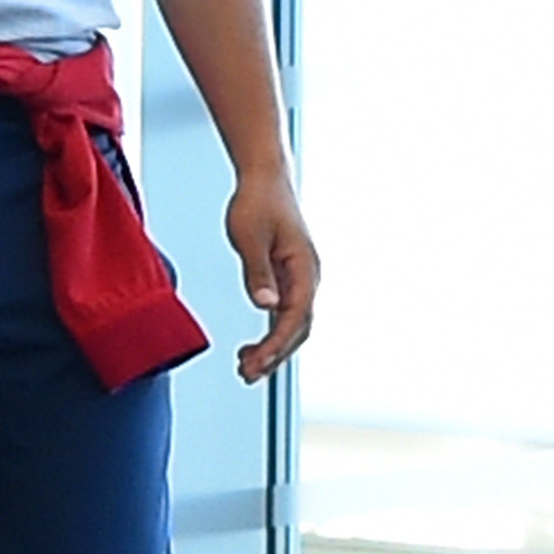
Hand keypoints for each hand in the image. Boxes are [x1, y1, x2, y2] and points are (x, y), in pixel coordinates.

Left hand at [224, 162, 319, 380]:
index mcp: (304, 267)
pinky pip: (283, 317)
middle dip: (275, 355)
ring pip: (292, 327)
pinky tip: (251, 350)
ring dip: (272, 351)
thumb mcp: (251, 236)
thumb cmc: (258, 202)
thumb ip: (258, 272)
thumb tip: (266, 305)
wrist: (264, 178)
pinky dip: (269, 336)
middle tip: (247, 375)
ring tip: (246, 370)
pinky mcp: (287, 280)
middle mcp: (307, 278)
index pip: (296, 316)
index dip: (277, 343)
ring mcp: (299, 281)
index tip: (257, 362)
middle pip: (298, 329)